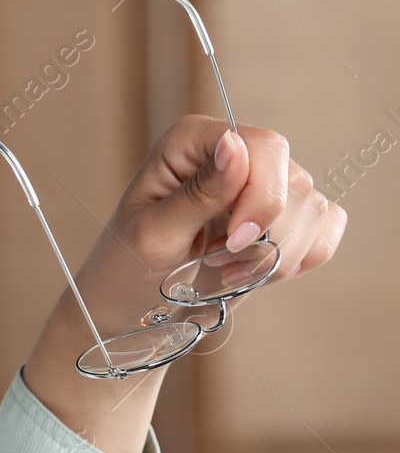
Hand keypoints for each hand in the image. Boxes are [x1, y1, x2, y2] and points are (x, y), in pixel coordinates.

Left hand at [23, 114, 348, 452]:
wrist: (132, 310)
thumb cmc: (127, 268)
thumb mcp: (154, 234)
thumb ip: (199, 191)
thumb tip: (234, 142)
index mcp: (192, 142)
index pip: (264, 145)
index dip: (262, 196)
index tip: (232, 243)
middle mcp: (232, 154)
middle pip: (294, 180)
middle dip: (266, 235)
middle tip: (217, 262)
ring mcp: (261, 186)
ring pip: (314, 208)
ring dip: (277, 254)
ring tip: (225, 272)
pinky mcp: (282, 219)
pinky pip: (326, 228)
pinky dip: (301, 258)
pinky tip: (257, 272)